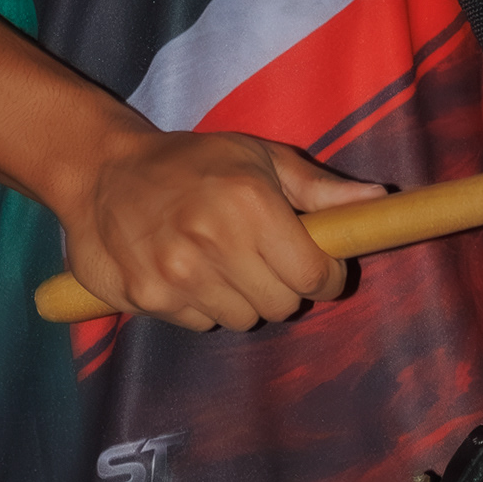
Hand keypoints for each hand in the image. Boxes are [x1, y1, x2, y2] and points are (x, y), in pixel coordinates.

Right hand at [61, 126, 386, 331]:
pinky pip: (202, 324)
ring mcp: (177, 274)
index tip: (318, 266)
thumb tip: (379, 199)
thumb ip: (321, 189)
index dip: (326, 276)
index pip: (314, 275)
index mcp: (250, 202)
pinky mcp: (148, 297)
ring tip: (222, 260)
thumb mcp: (260, 157)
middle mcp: (213, 241)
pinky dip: (204, 305)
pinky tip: (188, 270)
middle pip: (282, 306)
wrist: (102, 171)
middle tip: (264, 257)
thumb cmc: (193, 160)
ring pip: (243, 320)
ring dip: (243, 298)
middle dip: (284, 286)